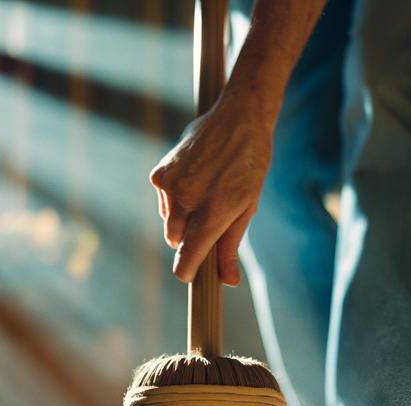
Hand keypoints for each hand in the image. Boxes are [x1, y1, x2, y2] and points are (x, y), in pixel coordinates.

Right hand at [149, 98, 273, 284]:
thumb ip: (231, 246)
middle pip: (175, 240)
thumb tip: (228, 282)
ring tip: (205, 192)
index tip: (189, 275)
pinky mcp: (160, 173)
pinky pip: (163, 200)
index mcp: (213, 213)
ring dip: (182, 216)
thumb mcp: (247, 207)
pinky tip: (193, 178)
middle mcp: (188, 200)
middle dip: (188, 238)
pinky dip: (174, 197)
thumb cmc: (249, 165)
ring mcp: (170, 186)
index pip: (187, 257)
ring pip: (169, 220)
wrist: (240, 119)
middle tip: (209, 219)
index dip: (187, 271)